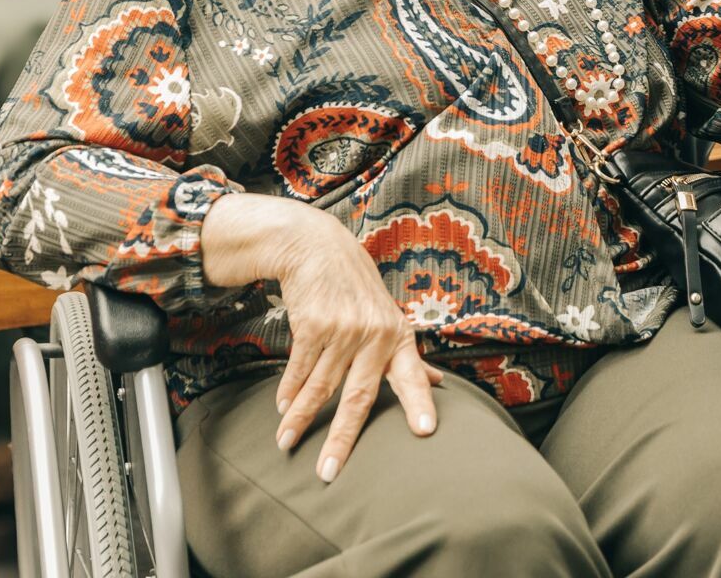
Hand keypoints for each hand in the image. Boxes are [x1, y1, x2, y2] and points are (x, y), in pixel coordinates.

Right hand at [202, 196, 441, 482]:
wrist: (319, 249)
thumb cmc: (359, 292)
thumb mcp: (390, 318)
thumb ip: (410, 356)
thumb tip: (438, 383)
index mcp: (398, 338)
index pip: (412, 377)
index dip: (419, 404)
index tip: (425, 432)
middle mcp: (375, 336)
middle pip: (358, 397)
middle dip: (341, 438)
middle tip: (327, 472)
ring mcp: (344, 330)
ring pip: (320, 387)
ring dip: (299, 419)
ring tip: (286, 444)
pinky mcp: (314, 325)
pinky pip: (299, 369)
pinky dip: (288, 392)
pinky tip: (282, 409)